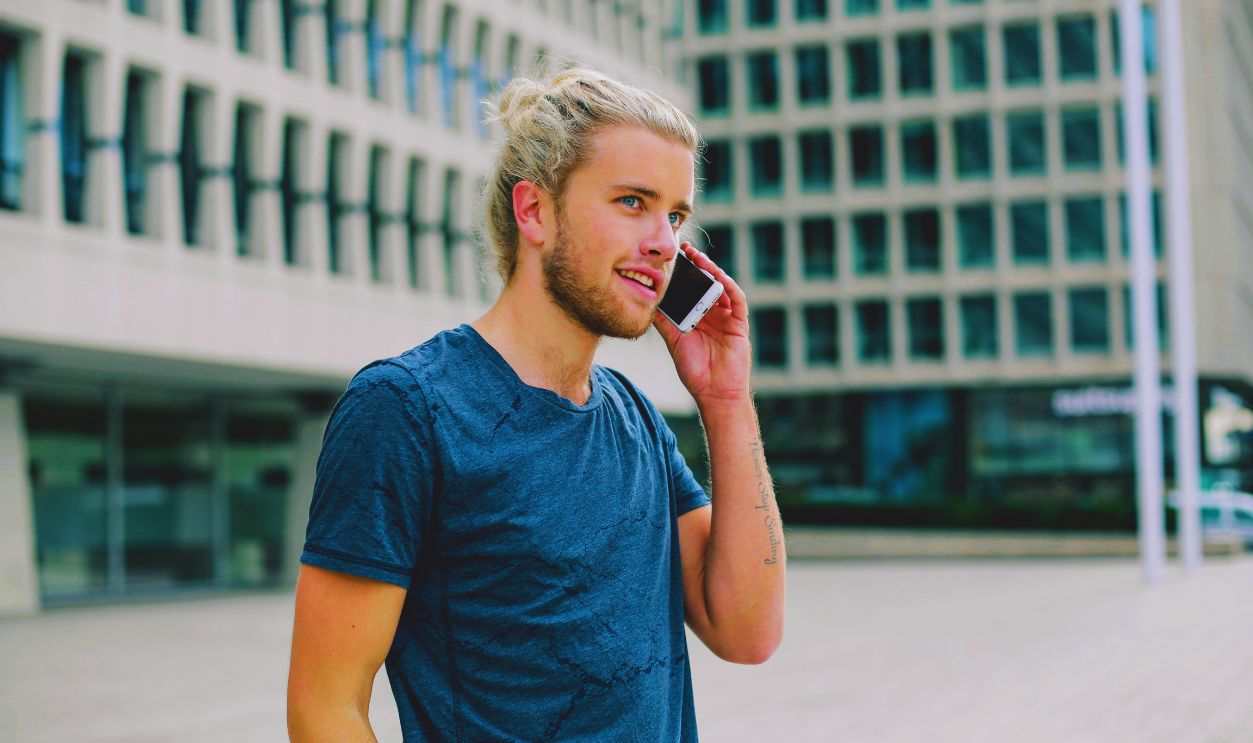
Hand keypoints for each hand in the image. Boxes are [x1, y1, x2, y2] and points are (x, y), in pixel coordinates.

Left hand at [652, 243, 752, 407]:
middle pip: (708, 283)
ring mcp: (728, 318)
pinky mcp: (740, 325)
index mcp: (700, 316)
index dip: (686, 273)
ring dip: (712, 272)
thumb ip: (664, 320)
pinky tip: (718, 277)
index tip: (673, 258)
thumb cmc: (695, 369)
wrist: (713, 392)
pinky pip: (737, 301)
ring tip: (699, 259)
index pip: (694, 288)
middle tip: (686, 250)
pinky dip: (728, 287)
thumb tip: (648, 301)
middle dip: (699, 265)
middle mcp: (715, 313)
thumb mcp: (674, 340)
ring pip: (723, 288)